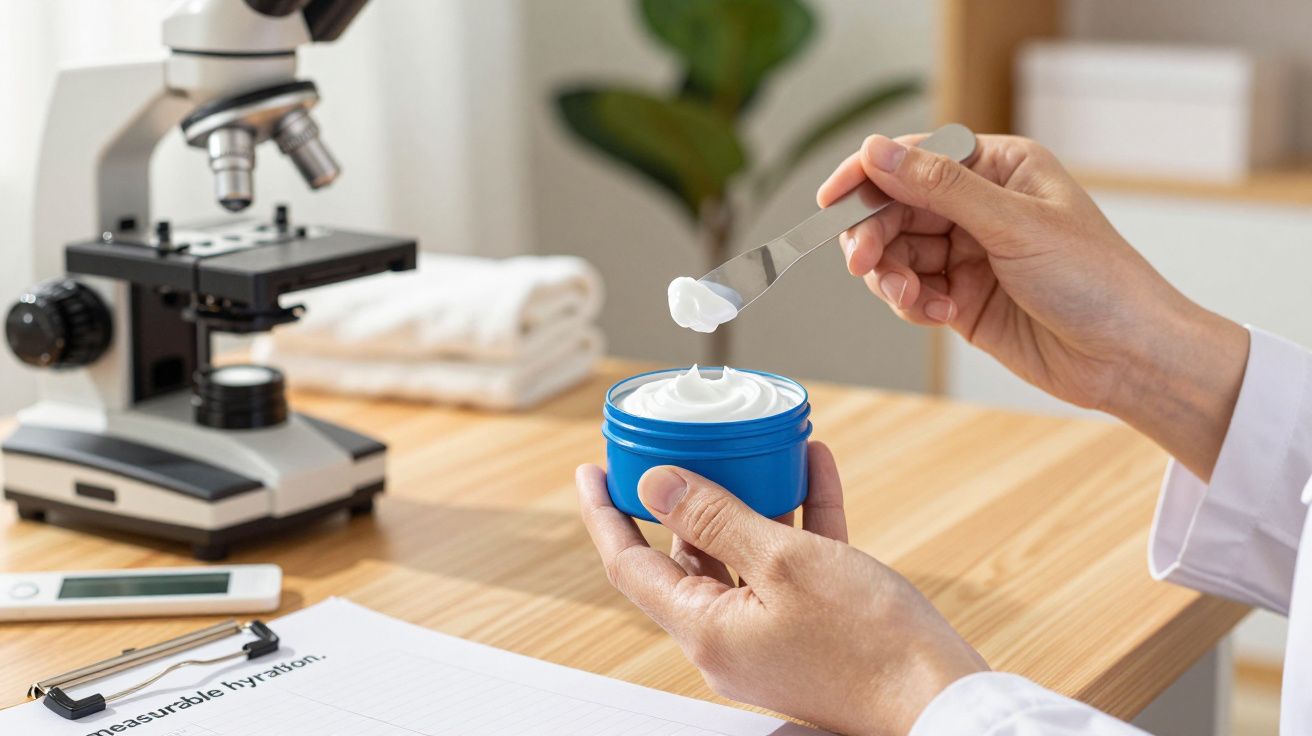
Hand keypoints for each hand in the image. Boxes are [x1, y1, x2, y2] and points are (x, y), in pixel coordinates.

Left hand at [577, 443, 986, 735]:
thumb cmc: (869, 644)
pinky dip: (798, 518)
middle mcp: (727, 639)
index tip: (593, 468)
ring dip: (750, 498)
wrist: (944, 706)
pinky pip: (790, 566)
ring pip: (741, 556)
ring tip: (753, 444)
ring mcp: (768, 637)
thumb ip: (717, 519)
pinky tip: (814, 468)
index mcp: (705, 630)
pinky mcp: (810, 631)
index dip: (606, 512)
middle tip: (682, 446)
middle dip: (685, 498)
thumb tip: (657, 484)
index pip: (629, 565)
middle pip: (686, 557)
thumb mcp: (785, 563)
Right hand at [817, 133, 1247, 478]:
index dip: (868, 175)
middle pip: (895, 208)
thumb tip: (877, 150)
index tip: (830, 199)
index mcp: (999, 167)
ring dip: (892, 277)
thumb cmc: (1097, 281)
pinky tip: (940, 314)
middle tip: (863, 264)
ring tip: (911, 300)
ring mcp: (969, 253)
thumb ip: (940, 187)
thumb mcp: (1014, 224)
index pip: (915, 158)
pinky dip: (913, 304)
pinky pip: (911, 291)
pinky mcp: (961, 298)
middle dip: (875, 236)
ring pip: (897, 253)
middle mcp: (980, 205)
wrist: (1128, 358)